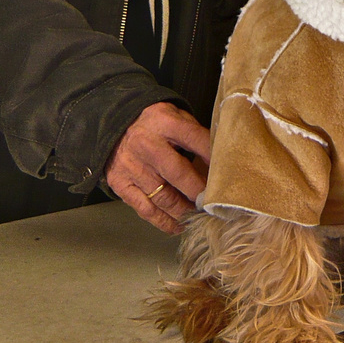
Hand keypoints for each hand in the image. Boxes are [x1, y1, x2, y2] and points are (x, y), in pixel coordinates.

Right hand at [104, 102, 211, 232]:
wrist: (115, 124)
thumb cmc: (154, 123)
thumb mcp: (176, 116)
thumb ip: (195, 135)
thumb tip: (220, 160)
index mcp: (165, 122)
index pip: (195, 140)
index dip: (213, 158)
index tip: (228, 174)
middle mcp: (147, 145)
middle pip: (178, 173)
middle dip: (199, 191)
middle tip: (215, 204)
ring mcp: (132, 166)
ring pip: (163, 197)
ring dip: (185, 211)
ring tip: (200, 217)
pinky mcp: (120, 184)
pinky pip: (145, 208)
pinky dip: (163, 221)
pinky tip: (178, 226)